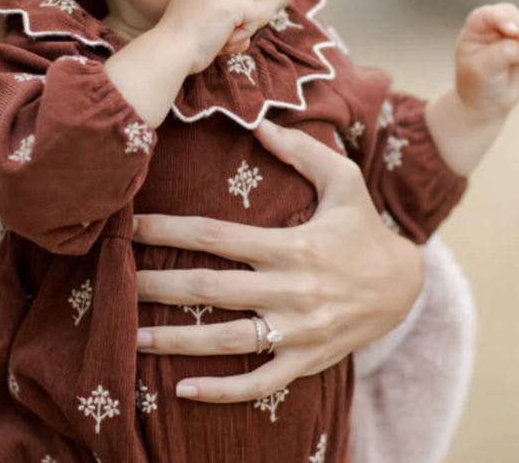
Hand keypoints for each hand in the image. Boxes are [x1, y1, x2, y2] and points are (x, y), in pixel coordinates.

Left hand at [133, 120, 423, 403]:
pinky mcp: (307, 361)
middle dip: (157, 286)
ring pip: (226, 340)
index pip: (216, 236)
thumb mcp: (344, 179)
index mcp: (293, 245)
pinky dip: (222, 391)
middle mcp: (291, 289)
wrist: (404, 285)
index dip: (168, 231)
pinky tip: (183, 390)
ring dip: (175, 342)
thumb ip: (302, 151)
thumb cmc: (364, 227)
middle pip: (210, 289)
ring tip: (130, 338)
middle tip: (114, 282)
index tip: (130, 227)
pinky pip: (260, 383)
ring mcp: (298, 331)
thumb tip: (259, 126)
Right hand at [161, 0, 261, 74]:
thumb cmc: (180, 50)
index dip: (228, 21)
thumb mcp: (201, 35)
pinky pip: (253, 20)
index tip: (210, 37)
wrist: (170, 51)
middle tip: (217, 41)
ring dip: (238, 33)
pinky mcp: (232, 2)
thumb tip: (245, 42)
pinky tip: (221, 40)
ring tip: (216, 41)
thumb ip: (223, 32)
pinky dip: (241, 37)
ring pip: (248, 10)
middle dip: (236, 24)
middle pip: (242, 0)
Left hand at [456, 3, 518, 119]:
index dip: (501, 18)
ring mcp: (511, 34)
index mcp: (474, 30)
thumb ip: (502, 53)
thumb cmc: (477, 83)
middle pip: (513, 15)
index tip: (512, 31)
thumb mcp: (482, 69)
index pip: (486, 14)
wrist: (487, 102)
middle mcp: (492, 28)